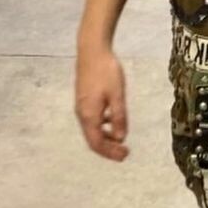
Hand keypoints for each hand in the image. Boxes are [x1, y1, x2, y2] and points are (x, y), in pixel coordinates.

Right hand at [75, 44, 128, 160]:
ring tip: (120, 140)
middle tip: (125, 152)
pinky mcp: (84, 99)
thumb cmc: (106, 71)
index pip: (97, 143)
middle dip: (108, 148)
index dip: (110, 153)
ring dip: (106, 137)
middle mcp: (82, 114)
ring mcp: (81, 106)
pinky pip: (92, 120)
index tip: (124, 156)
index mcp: (89, 115)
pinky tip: (113, 121)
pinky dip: (103, 126)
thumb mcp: (117, 95)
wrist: (92, 51)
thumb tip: (121, 138)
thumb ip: (119, 117)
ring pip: (92, 129)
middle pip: (93, 139)